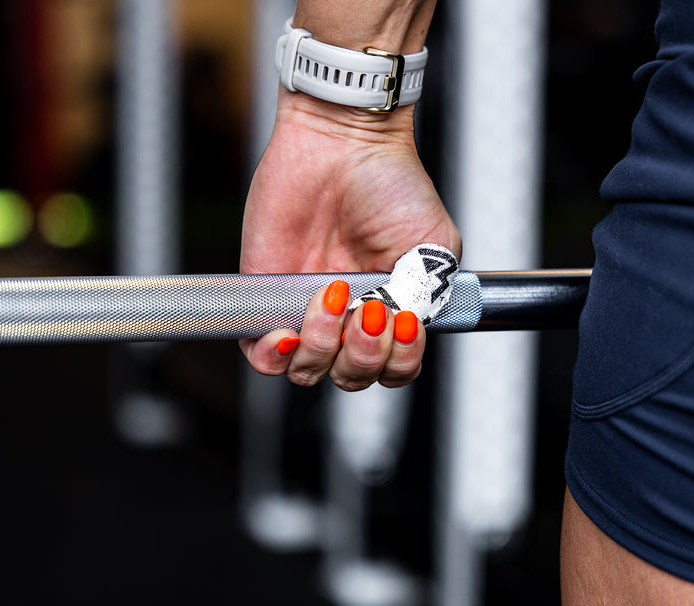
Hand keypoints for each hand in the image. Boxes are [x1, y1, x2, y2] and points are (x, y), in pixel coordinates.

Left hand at [239, 91, 460, 390]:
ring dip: (322, 346)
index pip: (393, 368)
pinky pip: (261, 353)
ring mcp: (305, 309)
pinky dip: (273, 355)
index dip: (397, 360)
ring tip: (332, 294)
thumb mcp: (431, 245)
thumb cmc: (391, 183)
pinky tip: (288, 330)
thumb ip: (428, 296)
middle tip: (367, 306)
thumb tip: (406, 331)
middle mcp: (348, 317)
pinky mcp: (266, 295)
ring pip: (308, 369)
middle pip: (352, 375)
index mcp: (390, 311)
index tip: (400, 321)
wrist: (342, 142)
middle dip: (362, 353)